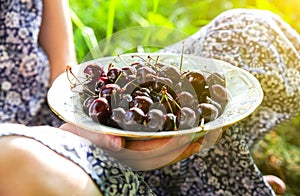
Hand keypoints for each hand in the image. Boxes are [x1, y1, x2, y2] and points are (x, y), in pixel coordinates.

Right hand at [60, 123, 221, 170]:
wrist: (72, 144)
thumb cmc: (77, 137)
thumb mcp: (83, 135)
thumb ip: (100, 140)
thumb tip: (118, 144)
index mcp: (125, 154)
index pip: (157, 149)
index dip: (177, 140)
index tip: (195, 129)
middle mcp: (136, 158)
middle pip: (170, 153)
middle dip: (192, 141)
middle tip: (213, 127)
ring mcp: (139, 156)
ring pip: (170, 153)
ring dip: (190, 143)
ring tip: (209, 131)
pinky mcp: (139, 151)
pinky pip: (164, 150)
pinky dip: (180, 143)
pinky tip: (191, 134)